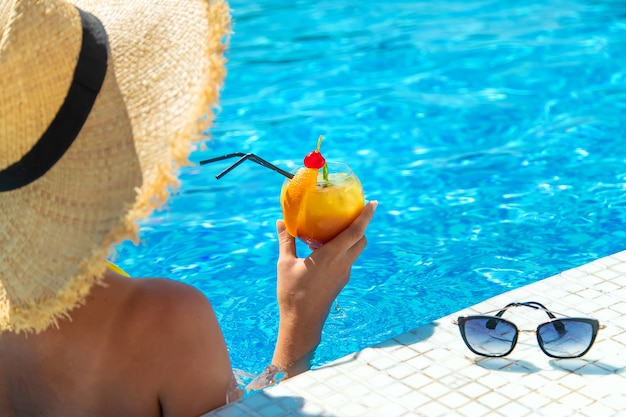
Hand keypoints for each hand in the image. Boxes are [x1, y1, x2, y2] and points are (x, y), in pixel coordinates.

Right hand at [271, 200, 377, 375]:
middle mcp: (342, 264)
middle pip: (360, 240)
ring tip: (331, 229)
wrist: (302, 322)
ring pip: (354, 251)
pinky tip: (323, 250)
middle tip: (351, 212)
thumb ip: (286, 240)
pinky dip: (341, 250)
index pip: (355, 231)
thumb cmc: (292, 292)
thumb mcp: (285, 264)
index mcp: (331, 256)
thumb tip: (281, 221)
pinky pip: (346, 260)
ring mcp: (343, 274)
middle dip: (360, 225)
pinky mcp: (340, 281)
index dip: (366, 216)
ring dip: (350, 238)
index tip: (374, 202)